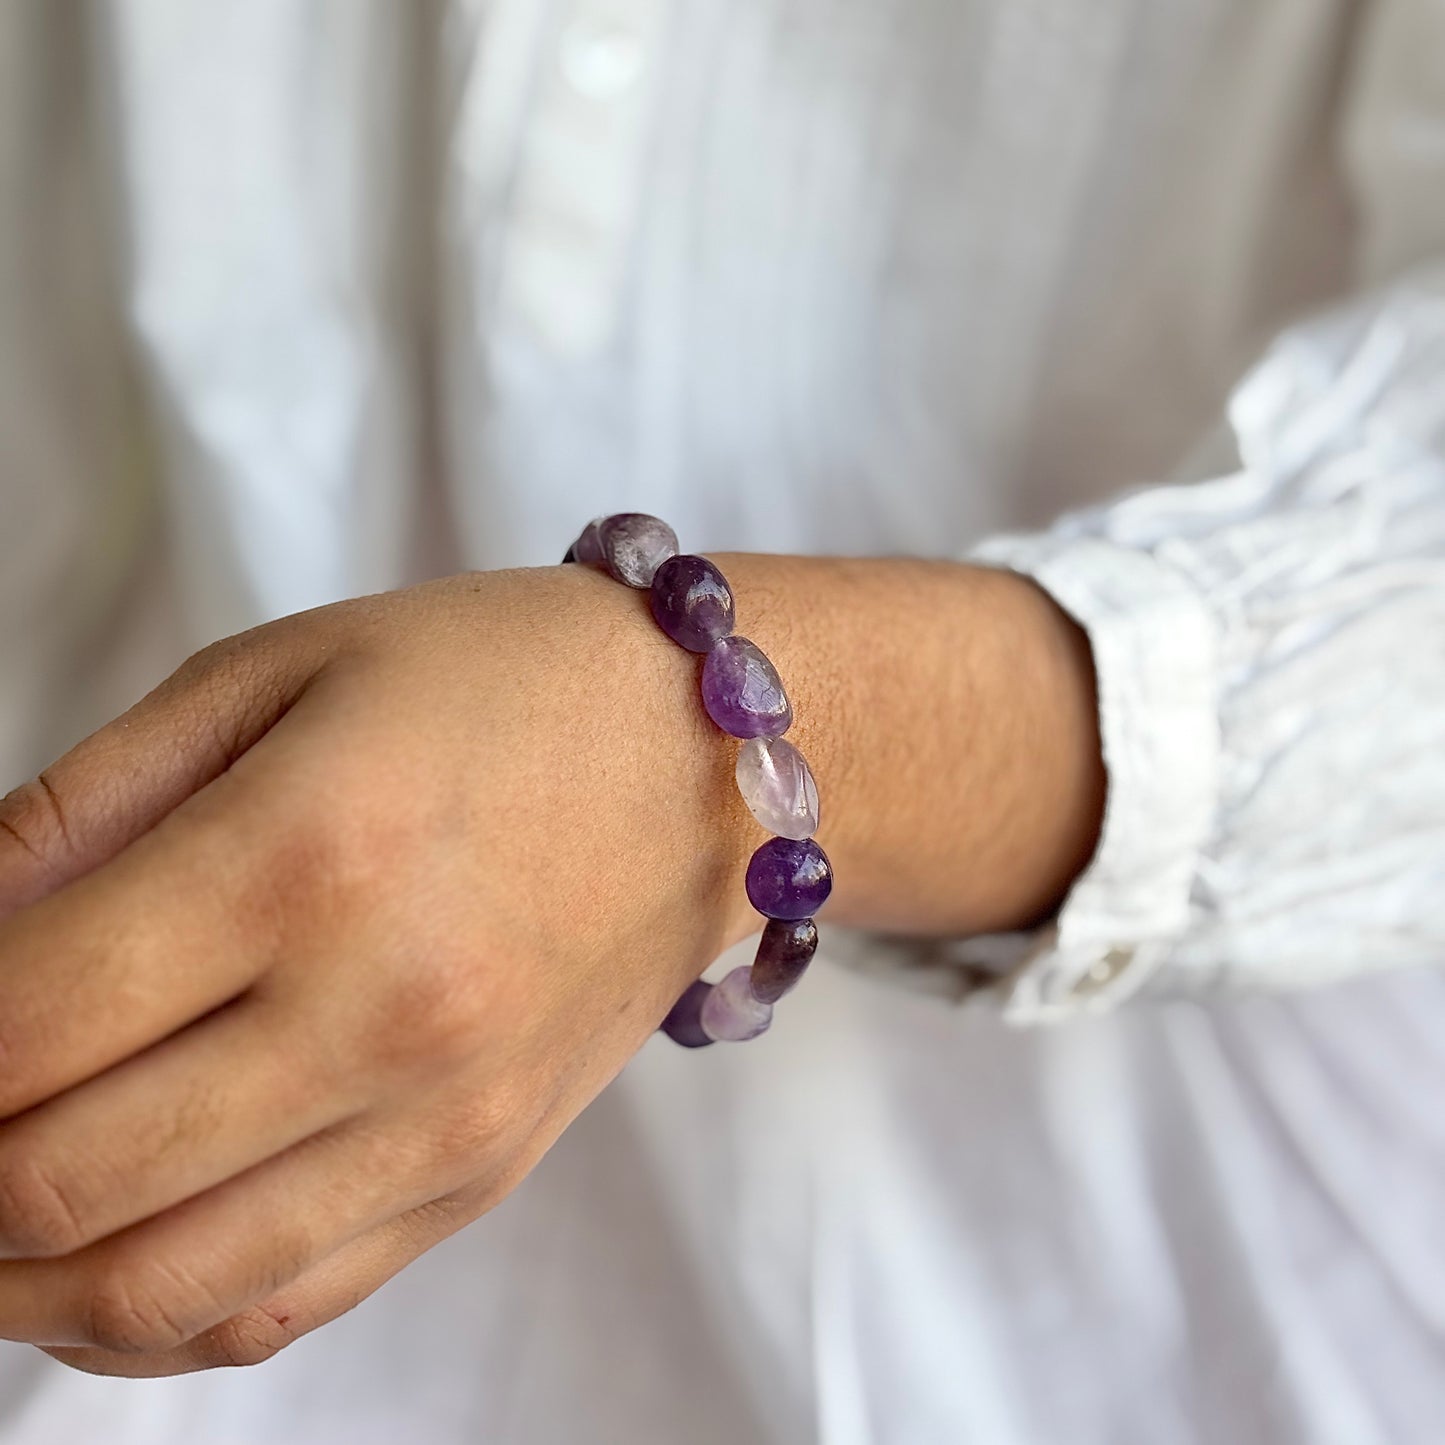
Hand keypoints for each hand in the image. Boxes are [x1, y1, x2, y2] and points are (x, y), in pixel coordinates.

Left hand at [0, 566, 753, 1374]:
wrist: (709, 758)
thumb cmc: (496, 681)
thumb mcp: (278, 674)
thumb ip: (85, 804)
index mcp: (310, 854)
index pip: (17, 1027)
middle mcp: (381, 1014)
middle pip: (57, 1184)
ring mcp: (443, 1119)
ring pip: (152, 1292)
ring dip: (11, 1278)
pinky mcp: (481, 1174)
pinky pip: (277, 1310)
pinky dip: (148, 1316)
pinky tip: (100, 1257)